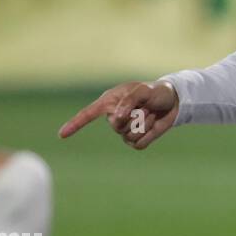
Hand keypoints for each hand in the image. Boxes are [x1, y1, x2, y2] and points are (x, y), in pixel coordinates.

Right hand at [58, 80, 180, 149]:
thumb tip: (115, 117)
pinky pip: (139, 145)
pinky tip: (153, 125)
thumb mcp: (143, 90)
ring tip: (151, 114)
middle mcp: (114, 117)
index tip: (61, 135)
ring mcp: (124, 130)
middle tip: (146, 107)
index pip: (88, 114)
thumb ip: (128, 101)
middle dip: (135, 117)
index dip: (75, 124)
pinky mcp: (136, 139)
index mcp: (110, 102)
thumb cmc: (156, 92)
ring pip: (129, 137)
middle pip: (116, 127)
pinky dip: (149, 135)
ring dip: (144, 125)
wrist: (174, 102)